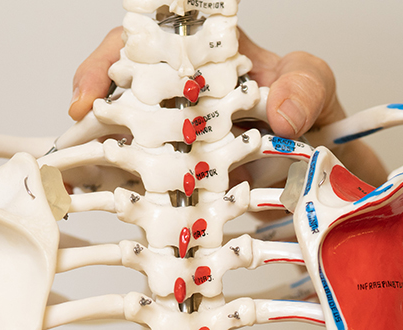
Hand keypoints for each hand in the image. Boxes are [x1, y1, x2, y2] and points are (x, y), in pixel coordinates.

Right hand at [69, 28, 387, 185]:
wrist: (325, 168)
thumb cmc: (310, 113)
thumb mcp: (316, 86)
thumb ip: (305, 86)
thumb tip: (282, 113)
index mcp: (201, 61)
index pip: (140, 47)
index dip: (107, 63)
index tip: (90, 94)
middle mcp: (181, 100)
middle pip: (117, 99)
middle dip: (89, 118)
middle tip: (76, 142)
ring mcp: (180, 144)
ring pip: (124, 146)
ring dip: (98, 161)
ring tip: (80, 180)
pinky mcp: (186, 184)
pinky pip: (149, 189)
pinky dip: (129, 199)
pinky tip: (118, 209)